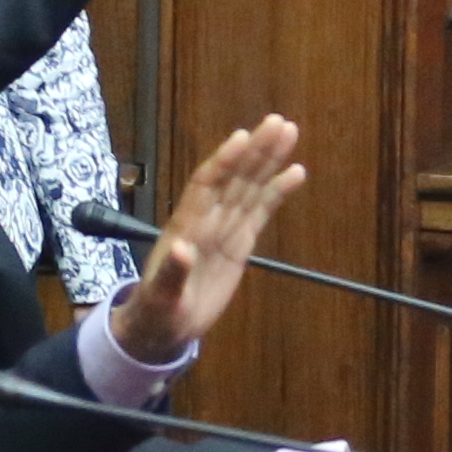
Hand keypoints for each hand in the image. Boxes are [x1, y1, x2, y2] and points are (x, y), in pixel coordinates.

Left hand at [108, 115, 307, 365]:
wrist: (162, 328)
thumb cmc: (156, 312)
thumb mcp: (159, 297)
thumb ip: (171, 272)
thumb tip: (181, 248)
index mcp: (186, 227)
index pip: (206, 184)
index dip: (224, 161)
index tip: (243, 137)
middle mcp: (207, 220)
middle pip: (234, 177)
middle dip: (255, 150)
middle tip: (278, 123)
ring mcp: (224, 229)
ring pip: (250, 187)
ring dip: (269, 160)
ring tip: (289, 133)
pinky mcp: (240, 243)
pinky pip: (261, 211)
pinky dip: (278, 191)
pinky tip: (296, 173)